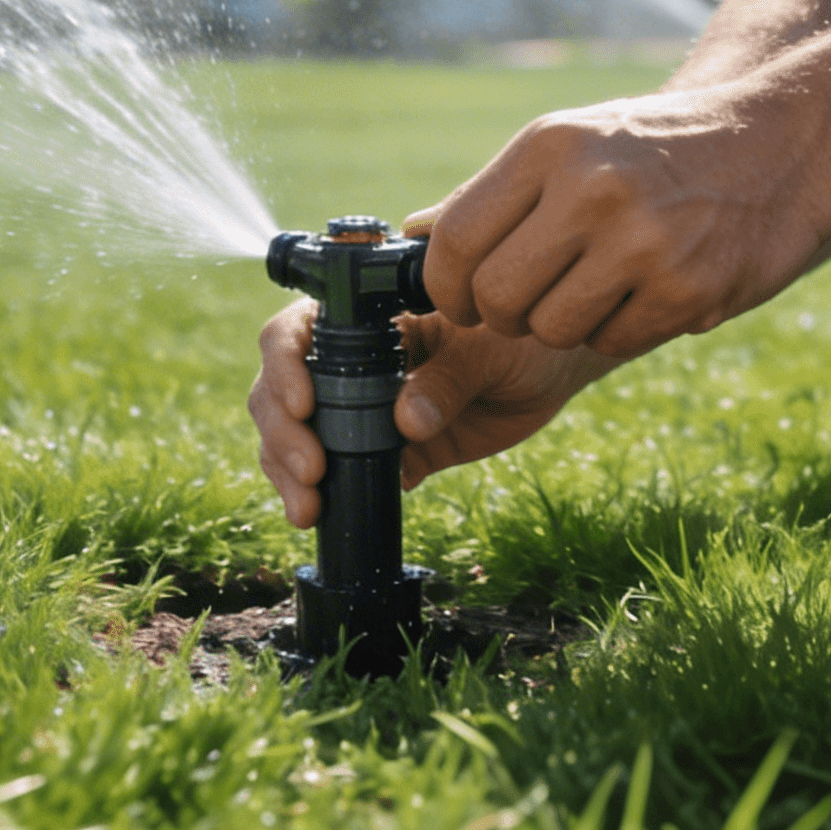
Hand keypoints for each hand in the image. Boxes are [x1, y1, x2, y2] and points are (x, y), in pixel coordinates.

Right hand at [249, 298, 613, 528]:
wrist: (552, 371)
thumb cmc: (518, 334)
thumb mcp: (488, 347)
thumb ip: (448, 378)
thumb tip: (406, 423)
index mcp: (364, 317)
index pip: (296, 328)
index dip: (285, 362)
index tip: (304, 404)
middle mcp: (348, 360)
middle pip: (278, 388)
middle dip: (282, 431)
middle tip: (311, 468)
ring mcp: (359, 408)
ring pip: (294, 434)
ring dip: (286, 469)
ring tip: (307, 506)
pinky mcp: (384, 451)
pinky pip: (338, 472)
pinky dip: (318, 495)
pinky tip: (320, 513)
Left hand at [417, 85, 830, 361]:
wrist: (786, 144)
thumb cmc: (658, 150)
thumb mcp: (573, 144)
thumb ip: (495, 195)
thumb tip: (410, 237)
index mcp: (551, 147)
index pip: (455, 240)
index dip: (444, 285)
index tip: (459, 297)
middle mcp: (592, 190)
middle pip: (495, 299)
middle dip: (498, 316)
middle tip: (528, 301)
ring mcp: (643, 243)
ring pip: (548, 330)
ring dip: (563, 323)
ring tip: (599, 284)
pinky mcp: (687, 291)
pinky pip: (610, 342)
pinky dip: (619, 328)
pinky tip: (647, 289)